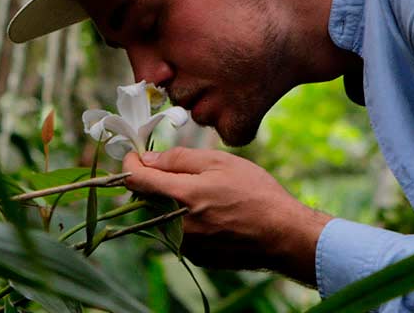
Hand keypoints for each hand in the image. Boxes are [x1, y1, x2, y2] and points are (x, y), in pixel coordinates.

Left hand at [122, 147, 331, 282]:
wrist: (283, 235)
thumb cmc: (256, 193)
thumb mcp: (219, 162)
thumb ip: (178, 159)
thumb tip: (148, 159)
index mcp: (181, 196)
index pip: (136, 179)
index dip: (130, 163)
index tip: (135, 155)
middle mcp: (177, 225)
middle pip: (145, 200)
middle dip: (152, 183)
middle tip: (173, 171)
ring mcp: (185, 245)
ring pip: (160, 218)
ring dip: (169, 204)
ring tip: (202, 195)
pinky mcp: (195, 257)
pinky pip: (177, 234)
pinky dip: (184, 222)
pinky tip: (211, 215)